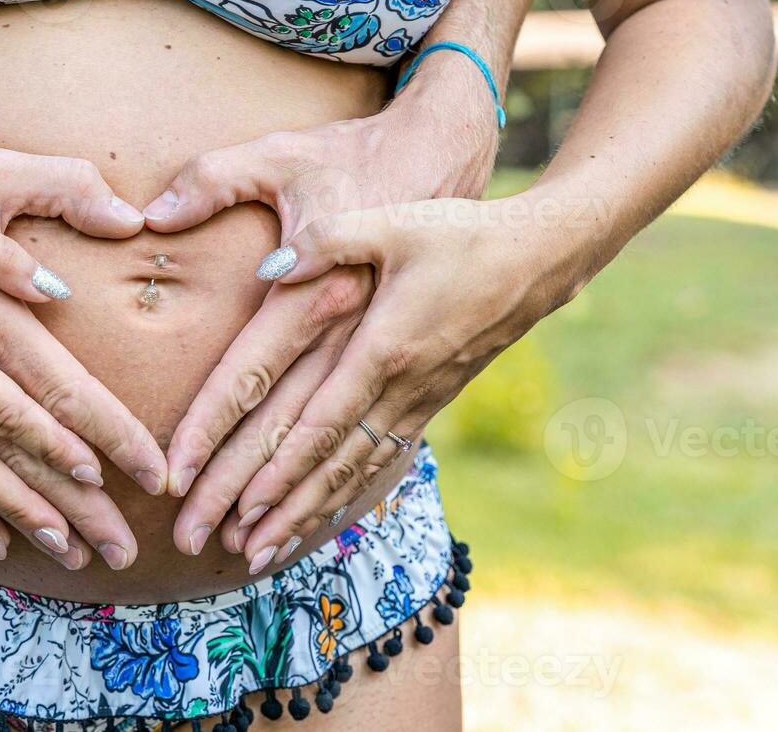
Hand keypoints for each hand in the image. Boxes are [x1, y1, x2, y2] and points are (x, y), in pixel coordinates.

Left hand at [223, 195, 589, 569]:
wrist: (538, 257)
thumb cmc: (459, 234)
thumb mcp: (390, 223)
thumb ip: (327, 241)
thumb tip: (270, 269)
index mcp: (385, 348)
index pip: (323, 422)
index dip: (281, 467)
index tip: (243, 505)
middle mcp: (402, 387)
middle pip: (334, 464)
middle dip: (284, 511)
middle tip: (239, 551)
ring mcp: (420, 399)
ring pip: (357, 471)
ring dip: (310, 514)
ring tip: (266, 554)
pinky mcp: (431, 400)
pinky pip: (382, 458)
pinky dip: (346, 492)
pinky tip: (321, 515)